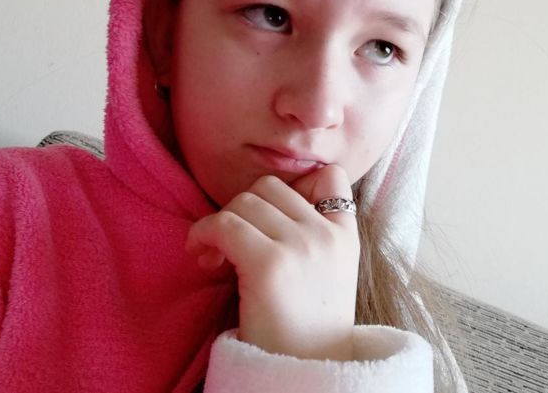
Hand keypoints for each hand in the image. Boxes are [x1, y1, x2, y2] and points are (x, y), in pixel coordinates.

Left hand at [185, 165, 359, 359]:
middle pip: (270, 186)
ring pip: (244, 201)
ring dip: (219, 222)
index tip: (269, 217)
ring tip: (214, 254)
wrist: (307, 375)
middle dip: (242, 207)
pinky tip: (202, 255)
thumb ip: (311, 231)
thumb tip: (259, 201)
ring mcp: (302, 247)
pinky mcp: (270, 265)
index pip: (331, 175)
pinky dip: (203, 233)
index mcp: (346, 236)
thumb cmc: (305, 325)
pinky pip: (224, 225)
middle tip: (228, 241)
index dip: (295, 185)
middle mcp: (327, 235)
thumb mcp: (327, 270)